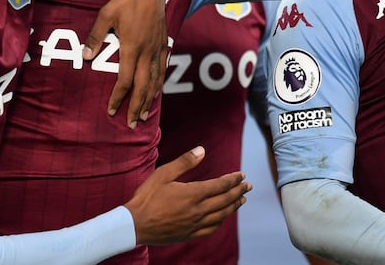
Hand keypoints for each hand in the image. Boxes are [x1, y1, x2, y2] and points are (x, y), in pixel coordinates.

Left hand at [83, 0, 167, 127]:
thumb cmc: (126, 1)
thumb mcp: (106, 14)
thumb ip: (96, 36)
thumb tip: (86, 56)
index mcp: (131, 47)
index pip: (125, 80)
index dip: (118, 97)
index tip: (112, 110)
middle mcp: (146, 53)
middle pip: (142, 86)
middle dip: (136, 106)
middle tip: (131, 123)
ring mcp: (157, 50)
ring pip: (154, 81)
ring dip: (148, 100)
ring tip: (143, 115)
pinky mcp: (163, 46)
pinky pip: (161, 70)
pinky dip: (158, 85)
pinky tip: (155, 93)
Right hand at [124, 146, 250, 244]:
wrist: (135, 224)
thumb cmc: (147, 197)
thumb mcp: (163, 174)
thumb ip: (184, 162)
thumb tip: (202, 150)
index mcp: (193, 194)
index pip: (220, 185)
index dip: (233, 180)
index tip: (242, 175)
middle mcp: (198, 210)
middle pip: (225, 200)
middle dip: (238, 191)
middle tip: (248, 186)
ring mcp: (195, 224)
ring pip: (221, 215)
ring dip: (233, 206)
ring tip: (241, 200)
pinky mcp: (190, 234)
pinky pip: (212, 229)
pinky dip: (221, 221)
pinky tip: (223, 218)